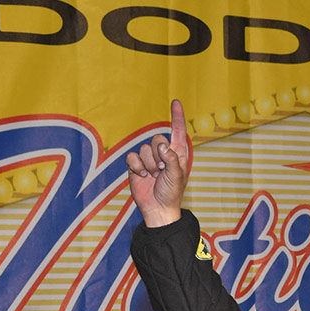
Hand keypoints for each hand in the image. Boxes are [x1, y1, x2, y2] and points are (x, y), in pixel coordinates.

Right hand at [125, 99, 190, 227]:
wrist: (157, 208)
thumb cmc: (171, 193)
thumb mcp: (177, 176)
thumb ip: (171, 159)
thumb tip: (162, 146)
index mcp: (177, 153)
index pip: (177, 130)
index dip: (176, 116)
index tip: (176, 102)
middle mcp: (163, 153)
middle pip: (156, 139)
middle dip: (158, 156)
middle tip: (161, 171)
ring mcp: (148, 159)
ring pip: (144, 149)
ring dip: (148, 165)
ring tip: (153, 176)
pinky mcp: (135, 165)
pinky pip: (132, 157)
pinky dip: (136, 167)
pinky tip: (141, 176)